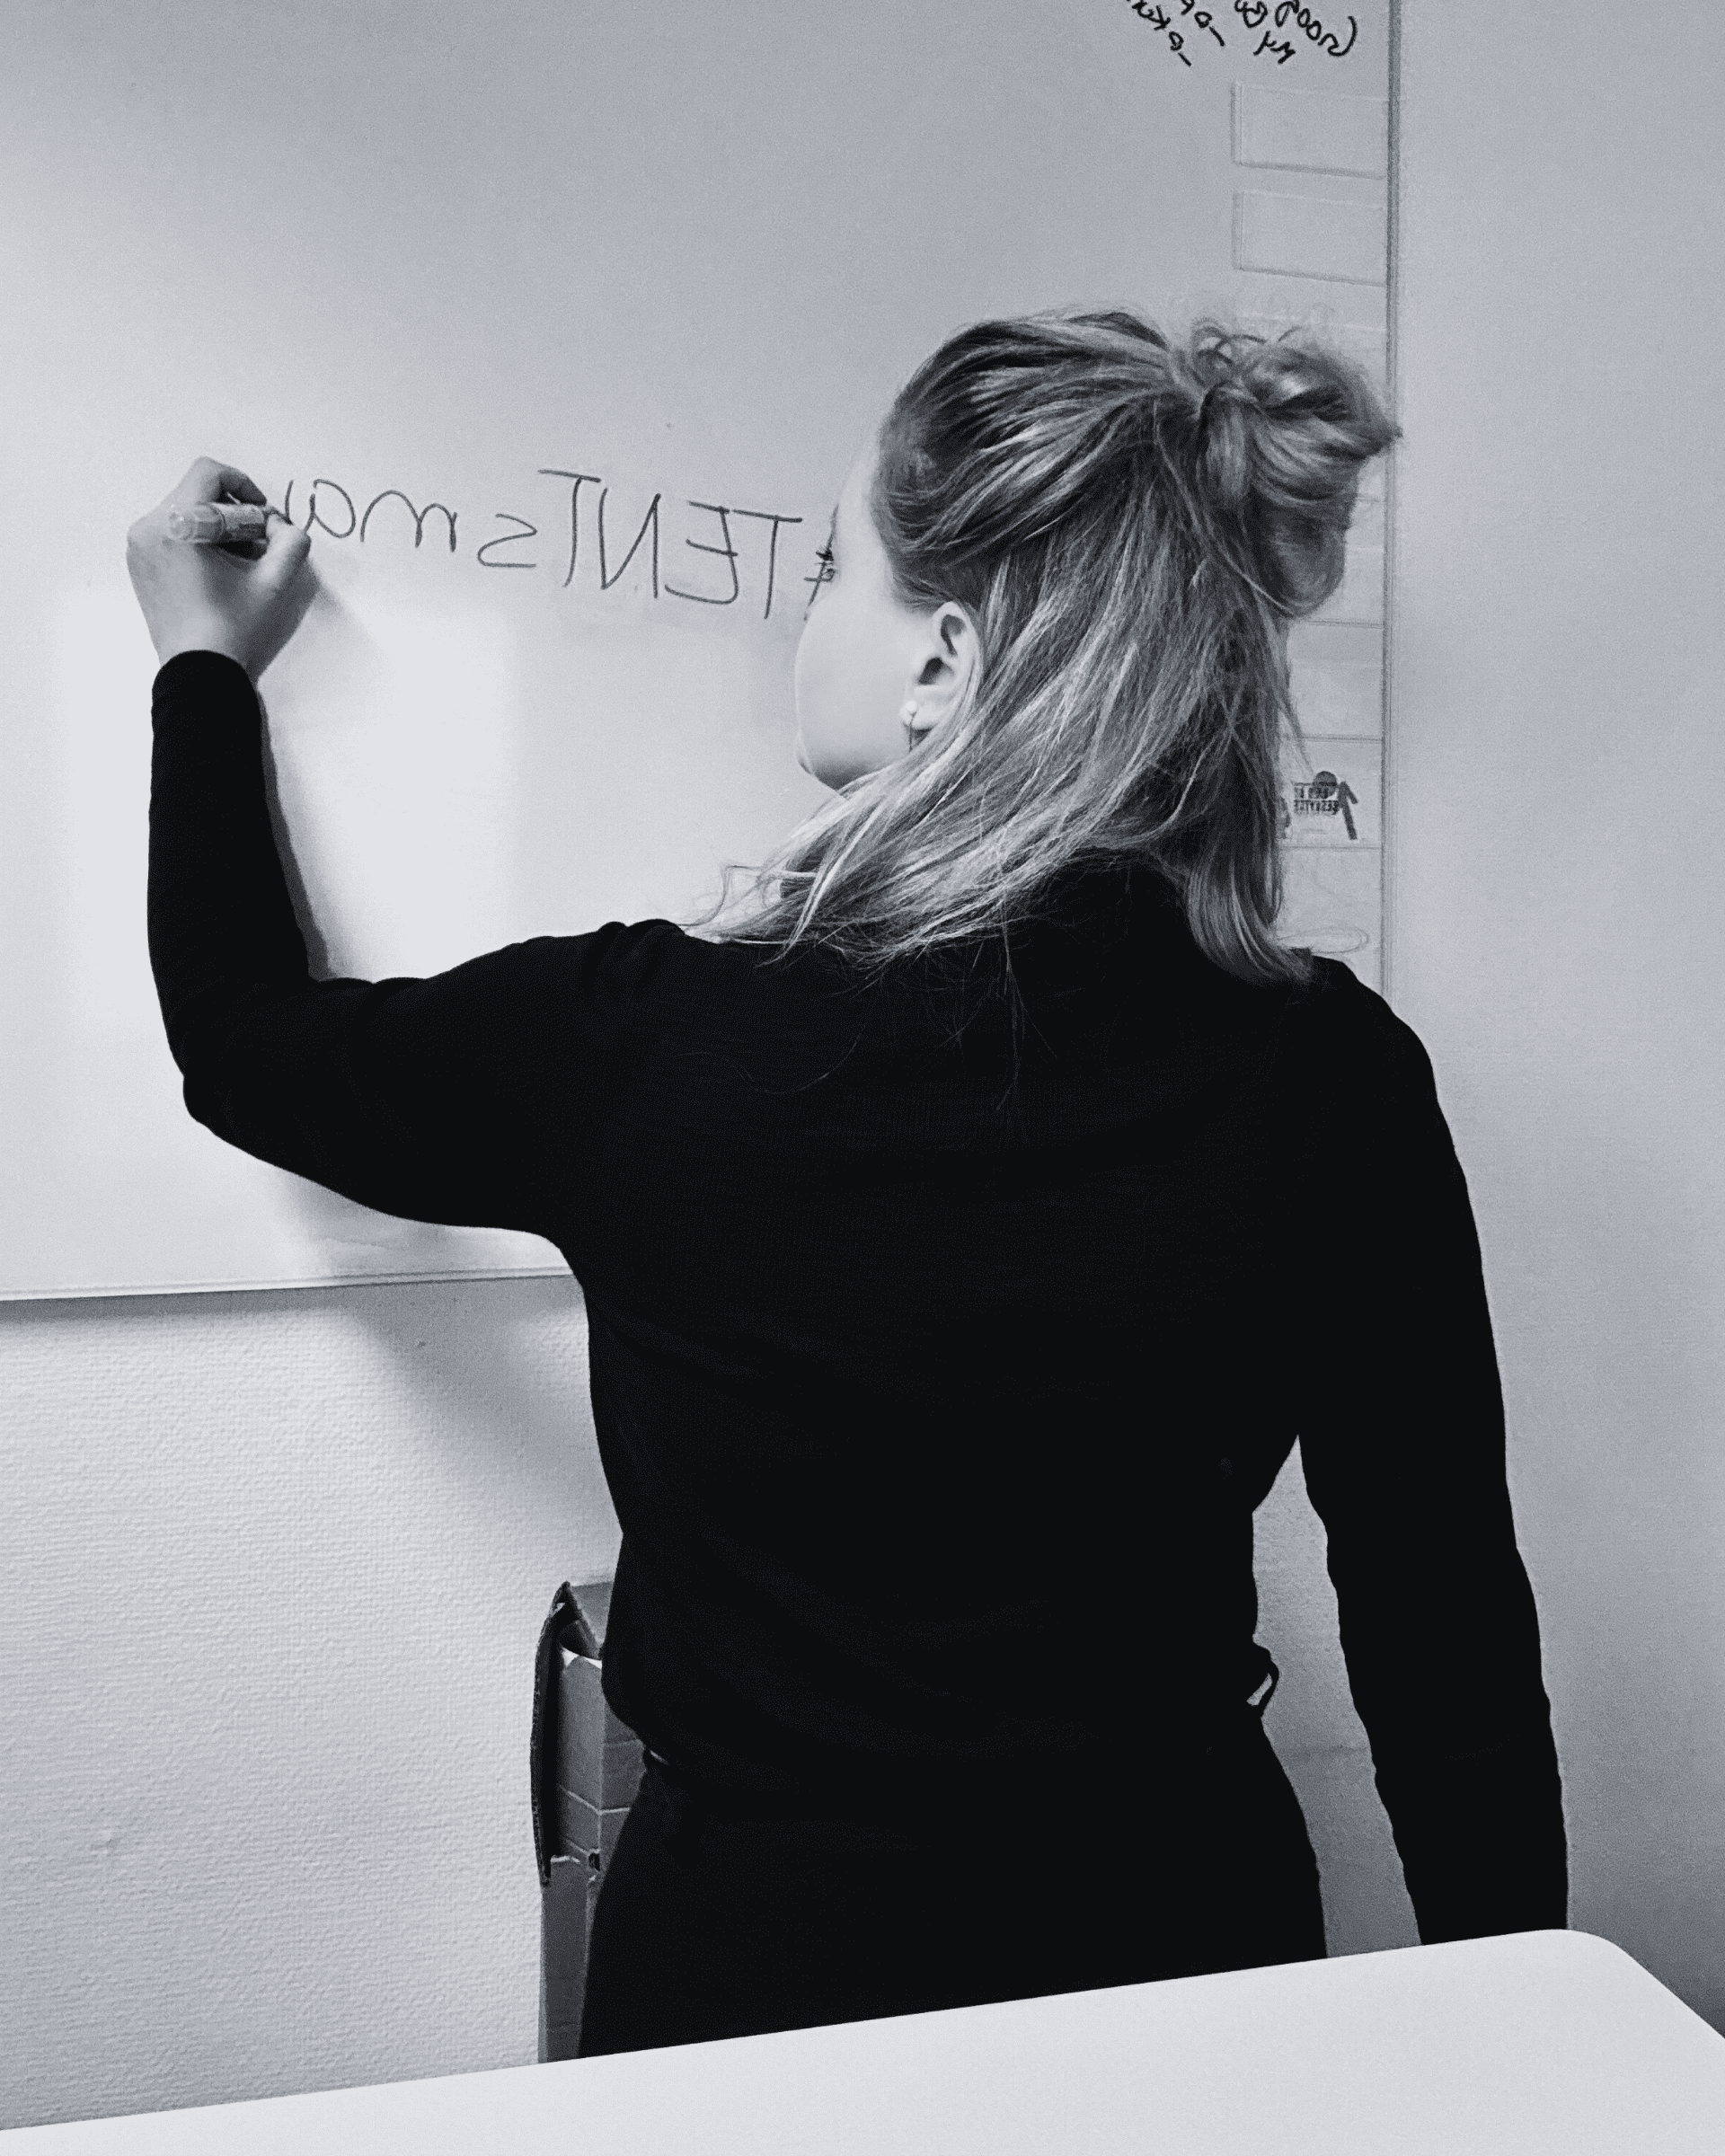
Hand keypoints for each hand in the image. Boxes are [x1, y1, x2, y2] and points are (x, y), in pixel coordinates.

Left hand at [126, 458, 312, 679]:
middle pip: (195, 492)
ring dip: (216, 528)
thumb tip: (282, 526)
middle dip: (232, 512)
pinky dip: (197, 541)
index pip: (208, 473)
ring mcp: (138, 547)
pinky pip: (170, 532)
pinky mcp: (139, 563)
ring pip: (183, 512)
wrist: (198, 671)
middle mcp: (148, 529)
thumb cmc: (232, 629)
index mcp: (175, 526)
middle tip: (256, 546)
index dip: (242, 485)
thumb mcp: (273, 582)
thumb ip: (291, 542)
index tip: (260, 514)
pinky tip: (218, 572)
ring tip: (239, 563)